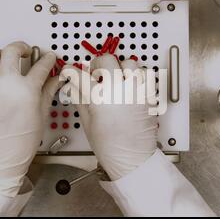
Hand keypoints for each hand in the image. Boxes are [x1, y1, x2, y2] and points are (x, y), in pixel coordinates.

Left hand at [0, 42, 60, 196]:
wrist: (1, 155)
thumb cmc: (21, 141)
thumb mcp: (42, 113)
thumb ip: (48, 91)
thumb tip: (55, 80)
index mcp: (27, 90)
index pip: (41, 66)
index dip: (48, 59)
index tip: (49, 58)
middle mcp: (7, 84)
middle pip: (13, 51)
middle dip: (22, 47)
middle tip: (27, 51)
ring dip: (1, 53)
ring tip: (7, 56)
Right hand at [62, 55, 157, 180]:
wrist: (132, 159)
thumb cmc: (110, 147)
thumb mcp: (87, 123)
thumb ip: (80, 100)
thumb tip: (75, 88)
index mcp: (100, 97)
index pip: (81, 75)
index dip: (72, 71)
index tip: (71, 71)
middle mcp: (119, 90)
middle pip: (107, 60)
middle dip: (98, 63)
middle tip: (95, 73)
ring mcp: (136, 91)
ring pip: (130, 63)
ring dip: (121, 68)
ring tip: (116, 78)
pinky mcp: (148, 96)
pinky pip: (144, 76)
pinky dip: (136, 77)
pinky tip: (129, 86)